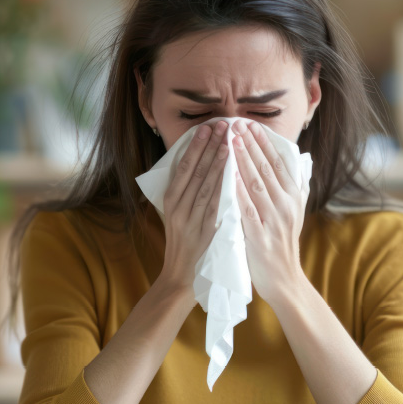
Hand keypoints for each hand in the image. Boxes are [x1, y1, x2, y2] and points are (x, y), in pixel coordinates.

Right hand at [157, 120, 229, 301]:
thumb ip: (187, 193)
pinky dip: (223, 189)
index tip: (206, 127)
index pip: (183, 167)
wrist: (178, 278)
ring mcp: (190, 220)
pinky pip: (214, 207)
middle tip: (221, 125)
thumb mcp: (178, 215)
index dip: (195, 146)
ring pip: (204, 186)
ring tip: (228, 142)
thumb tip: (199, 165)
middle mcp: (178, 208)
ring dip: (217, 162)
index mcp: (170, 200)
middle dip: (208, 147)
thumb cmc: (182, 244)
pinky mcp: (204, 233)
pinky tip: (232, 174)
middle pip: (194, 171)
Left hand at [231, 120, 309, 303]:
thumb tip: (300, 161)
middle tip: (236, 124)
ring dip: (243, 160)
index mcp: (293, 197)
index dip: (264, 143)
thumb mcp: (295, 213)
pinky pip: (246, 208)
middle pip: (266, 168)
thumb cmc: (283, 244)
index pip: (278, 163)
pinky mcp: (259, 235)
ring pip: (256, 183)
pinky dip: (237, 189)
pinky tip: (228, 174)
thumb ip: (297, 187)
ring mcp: (273, 220)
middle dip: (250, 144)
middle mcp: (286, 205)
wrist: (284, 280)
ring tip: (230, 140)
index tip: (251, 125)